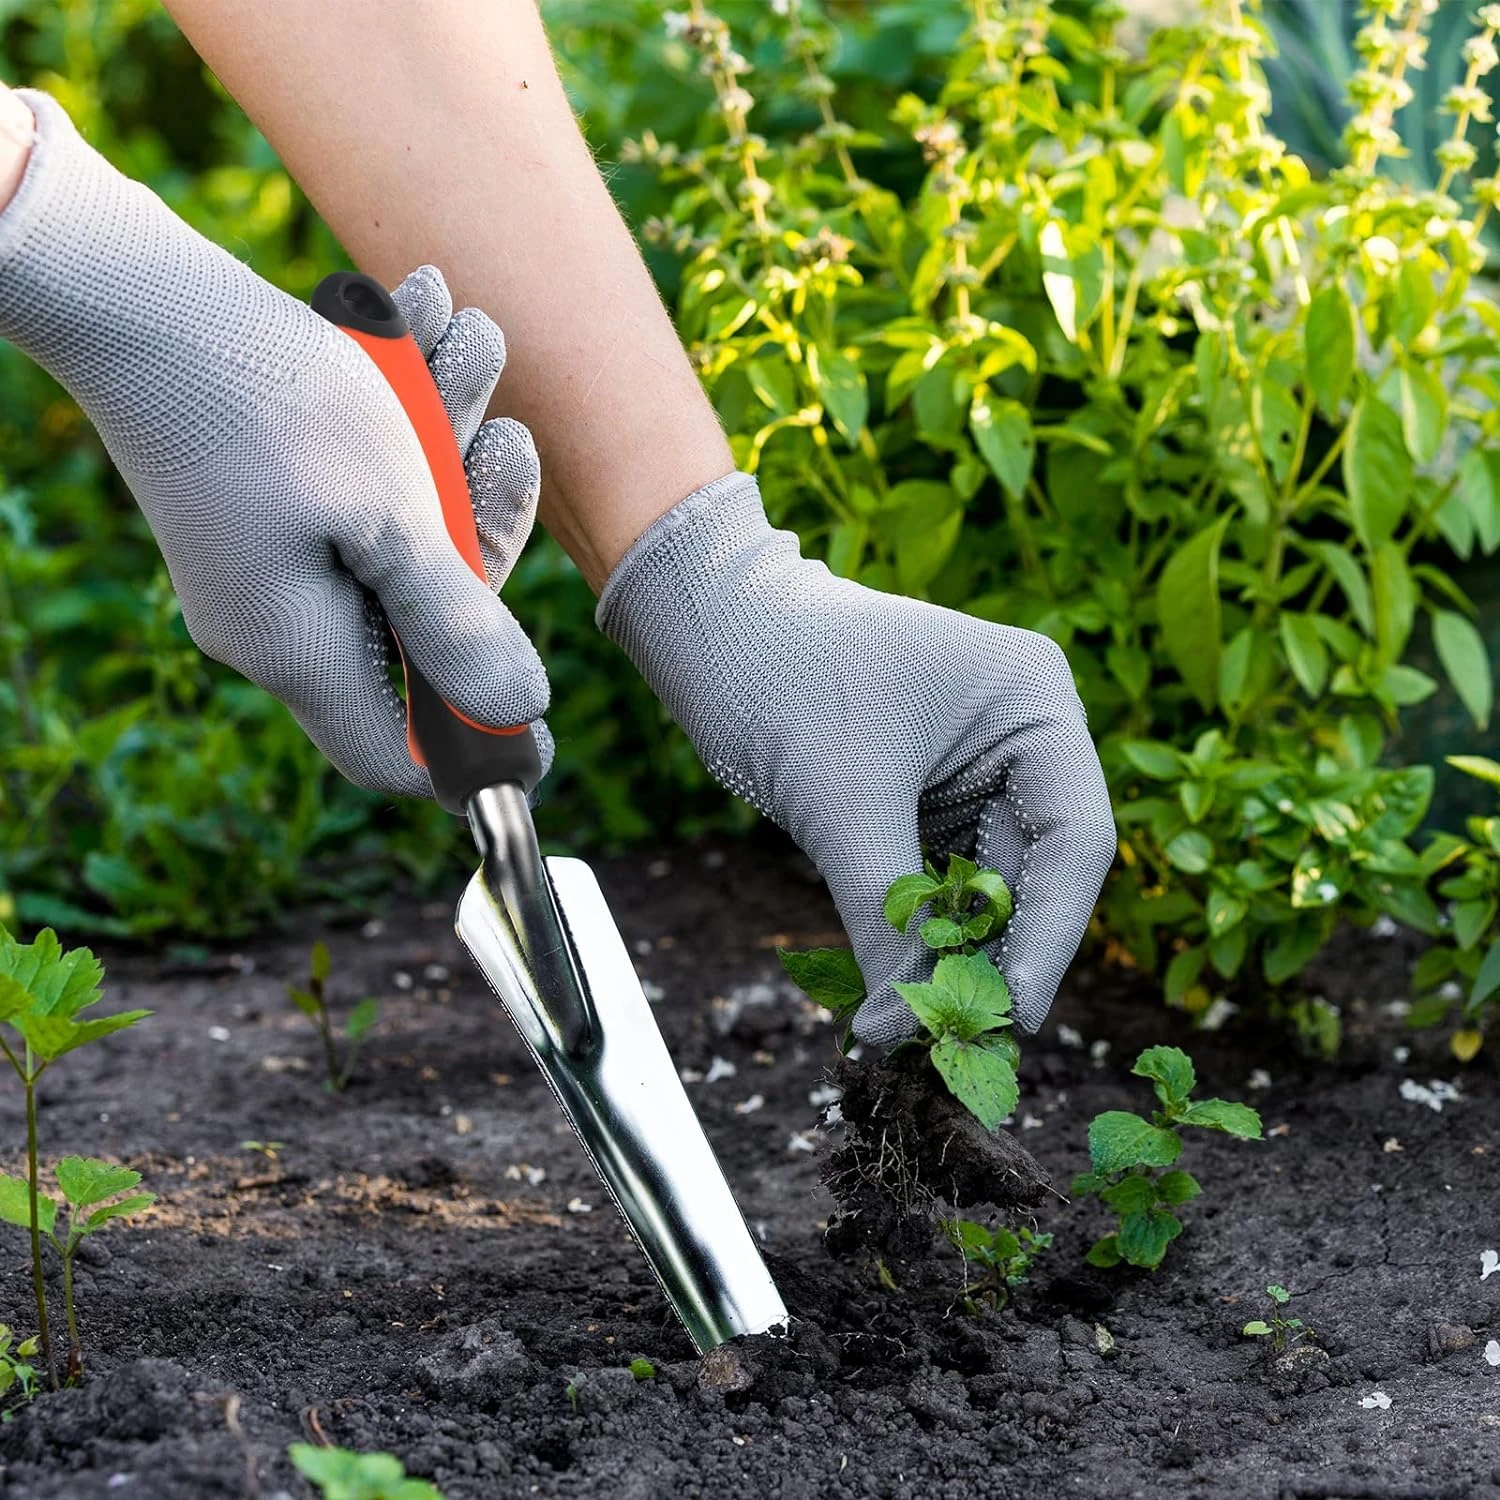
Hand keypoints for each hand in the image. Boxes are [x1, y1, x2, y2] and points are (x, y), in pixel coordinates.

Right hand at [0, 91, 546, 797]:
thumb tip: (518, 709)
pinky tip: (422, 314)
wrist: (137, 287)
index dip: (475, 747)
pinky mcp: (266, 498)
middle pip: (423, 620)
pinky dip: (404, 408)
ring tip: (468, 332)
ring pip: (402, 525)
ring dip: (453, 431)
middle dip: (481, 518)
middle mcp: (282, 618)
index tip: (543, 730)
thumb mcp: (390, 517)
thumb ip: (457, 620)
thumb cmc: (269, 399)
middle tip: (509, 433)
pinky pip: (360, 477)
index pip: (394, 754)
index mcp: (302, 651)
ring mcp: (271, 557)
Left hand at [598, 474, 1115, 1039]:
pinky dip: (922, 928)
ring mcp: (979, 763)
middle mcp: (1024, 731)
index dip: (1050, 937)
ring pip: (987, 884)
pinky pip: (944, 877)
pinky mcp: (932, 792)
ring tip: (918, 1022)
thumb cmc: (780, 679)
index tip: (1014, 1017)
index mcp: (1034, 701)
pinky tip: (898, 982)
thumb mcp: (845, 807)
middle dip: (993, 953)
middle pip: (1036, 870)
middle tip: (956, 1036)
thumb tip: (895, 1032)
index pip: (1075, 839)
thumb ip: (886, 922)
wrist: (709, 629)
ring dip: (953, 951)